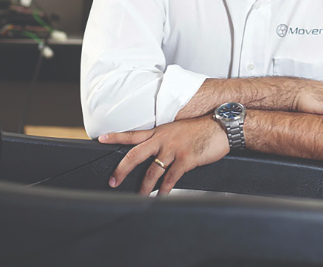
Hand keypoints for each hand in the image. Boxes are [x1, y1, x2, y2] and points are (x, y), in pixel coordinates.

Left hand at [99, 116, 229, 195]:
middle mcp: (163, 139)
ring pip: (152, 171)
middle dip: (121, 169)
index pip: (133, 134)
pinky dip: (165, 189)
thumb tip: (155, 152)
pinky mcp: (185, 159)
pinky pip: (171, 178)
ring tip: (140, 195)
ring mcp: (174, 149)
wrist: (221, 126)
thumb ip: (165, 138)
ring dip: (144, 186)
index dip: (116, 137)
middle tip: (113, 180)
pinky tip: (162, 195)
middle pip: (135, 155)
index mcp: (160, 131)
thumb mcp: (178, 129)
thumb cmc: (201, 128)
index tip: (101, 139)